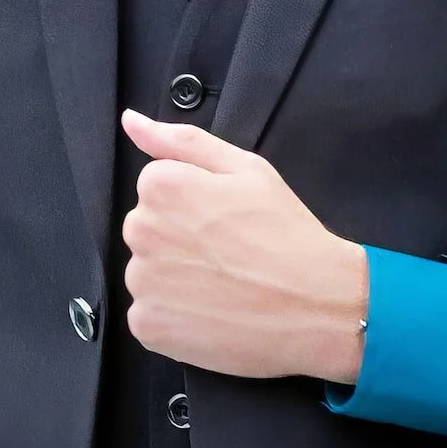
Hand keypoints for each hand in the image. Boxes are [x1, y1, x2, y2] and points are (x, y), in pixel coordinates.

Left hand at [120, 109, 367, 383]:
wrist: (315, 304)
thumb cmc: (284, 231)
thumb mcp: (245, 167)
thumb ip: (181, 140)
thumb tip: (131, 120)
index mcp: (162, 186)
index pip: (156, 185)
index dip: (193, 200)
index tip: (224, 218)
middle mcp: (142, 231)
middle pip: (147, 227)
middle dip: (177, 236)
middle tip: (227, 251)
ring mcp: (142, 284)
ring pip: (147, 271)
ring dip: (173, 277)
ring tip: (222, 284)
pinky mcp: (148, 327)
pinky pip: (148, 313)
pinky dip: (173, 316)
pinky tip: (210, 312)